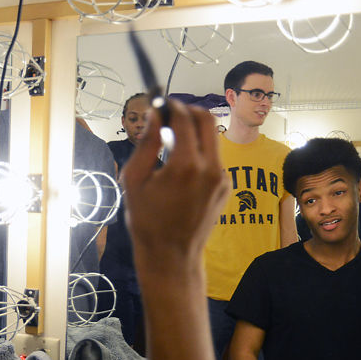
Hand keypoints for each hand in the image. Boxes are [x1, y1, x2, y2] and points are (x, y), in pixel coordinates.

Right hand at [121, 101, 228, 269]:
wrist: (172, 255)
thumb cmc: (147, 221)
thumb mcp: (134, 180)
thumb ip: (146, 143)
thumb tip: (153, 114)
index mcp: (186, 165)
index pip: (185, 117)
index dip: (171, 105)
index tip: (159, 103)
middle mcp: (210, 168)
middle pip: (207, 119)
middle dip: (188, 111)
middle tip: (169, 115)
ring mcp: (222, 178)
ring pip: (212, 138)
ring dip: (193, 133)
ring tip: (169, 148)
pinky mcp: (225, 186)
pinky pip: (214, 158)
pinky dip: (198, 154)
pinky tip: (180, 173)